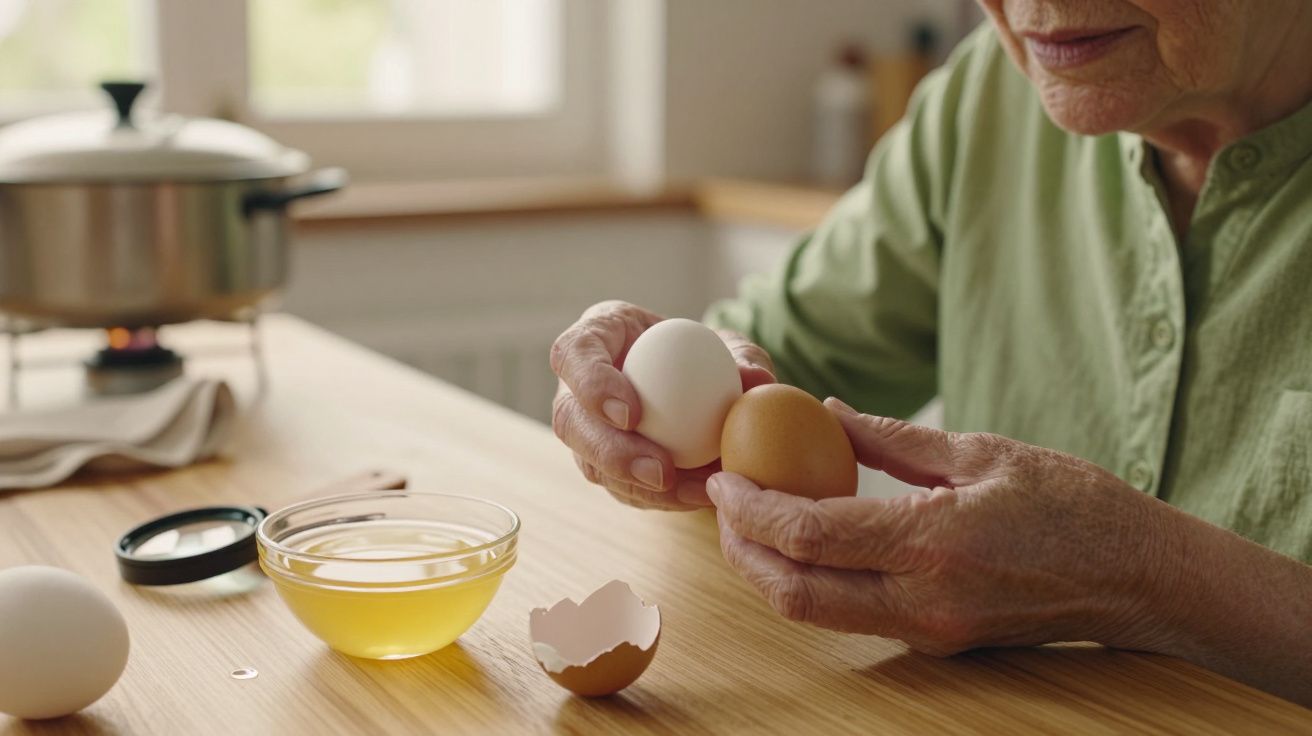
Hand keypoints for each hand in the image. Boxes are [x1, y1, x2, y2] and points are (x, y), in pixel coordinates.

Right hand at [551, 300, 774, 509]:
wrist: (696, 381)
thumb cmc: (704, 350)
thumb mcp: (728, 345)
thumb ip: (743, 358)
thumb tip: (758, 383)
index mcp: (596, 336)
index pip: (573, 354)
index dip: (591, 385)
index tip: (632, 414)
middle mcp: (576, 385)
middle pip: (570, 421)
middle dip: (610, 452)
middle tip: (660, 472)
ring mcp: (584, 428)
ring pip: (589, 463)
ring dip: (637, 485)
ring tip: (690, 493)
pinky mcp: (602, 464)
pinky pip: (620, 487)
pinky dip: (659, 497)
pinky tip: (697, 497)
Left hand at [707, 398, 1178, 655]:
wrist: (1139, 578)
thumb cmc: (1073, 504)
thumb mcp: (982, 451)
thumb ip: (892, 438)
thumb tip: (823, 413)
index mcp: (935, 543)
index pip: (810, 536)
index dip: (751, 510)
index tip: (723, 478)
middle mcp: (924, 601)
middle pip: (794, 593)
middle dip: (741, 552)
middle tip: (723, 506)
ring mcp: (929, 632)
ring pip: (816, 614)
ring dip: (770, 574)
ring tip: (751, 523)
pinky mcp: (935, 642)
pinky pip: (852, 616)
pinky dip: (812, 582)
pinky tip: (807, 542)